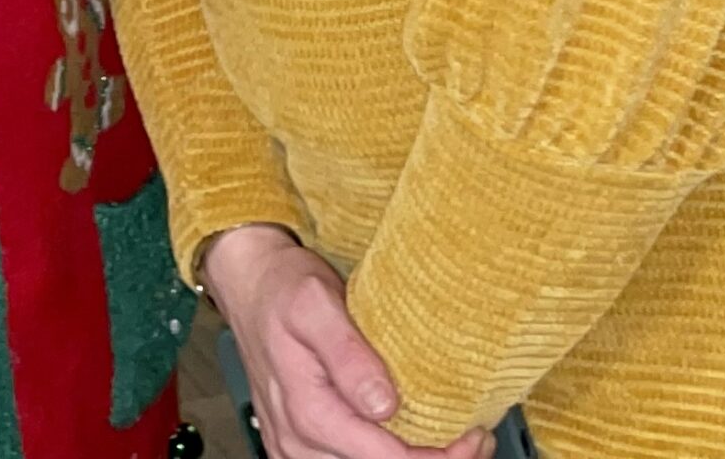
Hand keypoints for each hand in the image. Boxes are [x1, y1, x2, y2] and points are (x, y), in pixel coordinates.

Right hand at [203, 227, 493, 458]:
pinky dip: (388, 453)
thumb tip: (384, 405)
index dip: (440, 455)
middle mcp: (298, 442)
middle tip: (475, 436)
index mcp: (306, 412)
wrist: (249, 283)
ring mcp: (297, 448)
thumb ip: (347, 353)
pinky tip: (413, 436)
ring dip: (413, 458)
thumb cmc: (281, 288)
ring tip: (451, 436)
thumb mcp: (315, 303)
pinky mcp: (302, 445)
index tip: (474, 432)